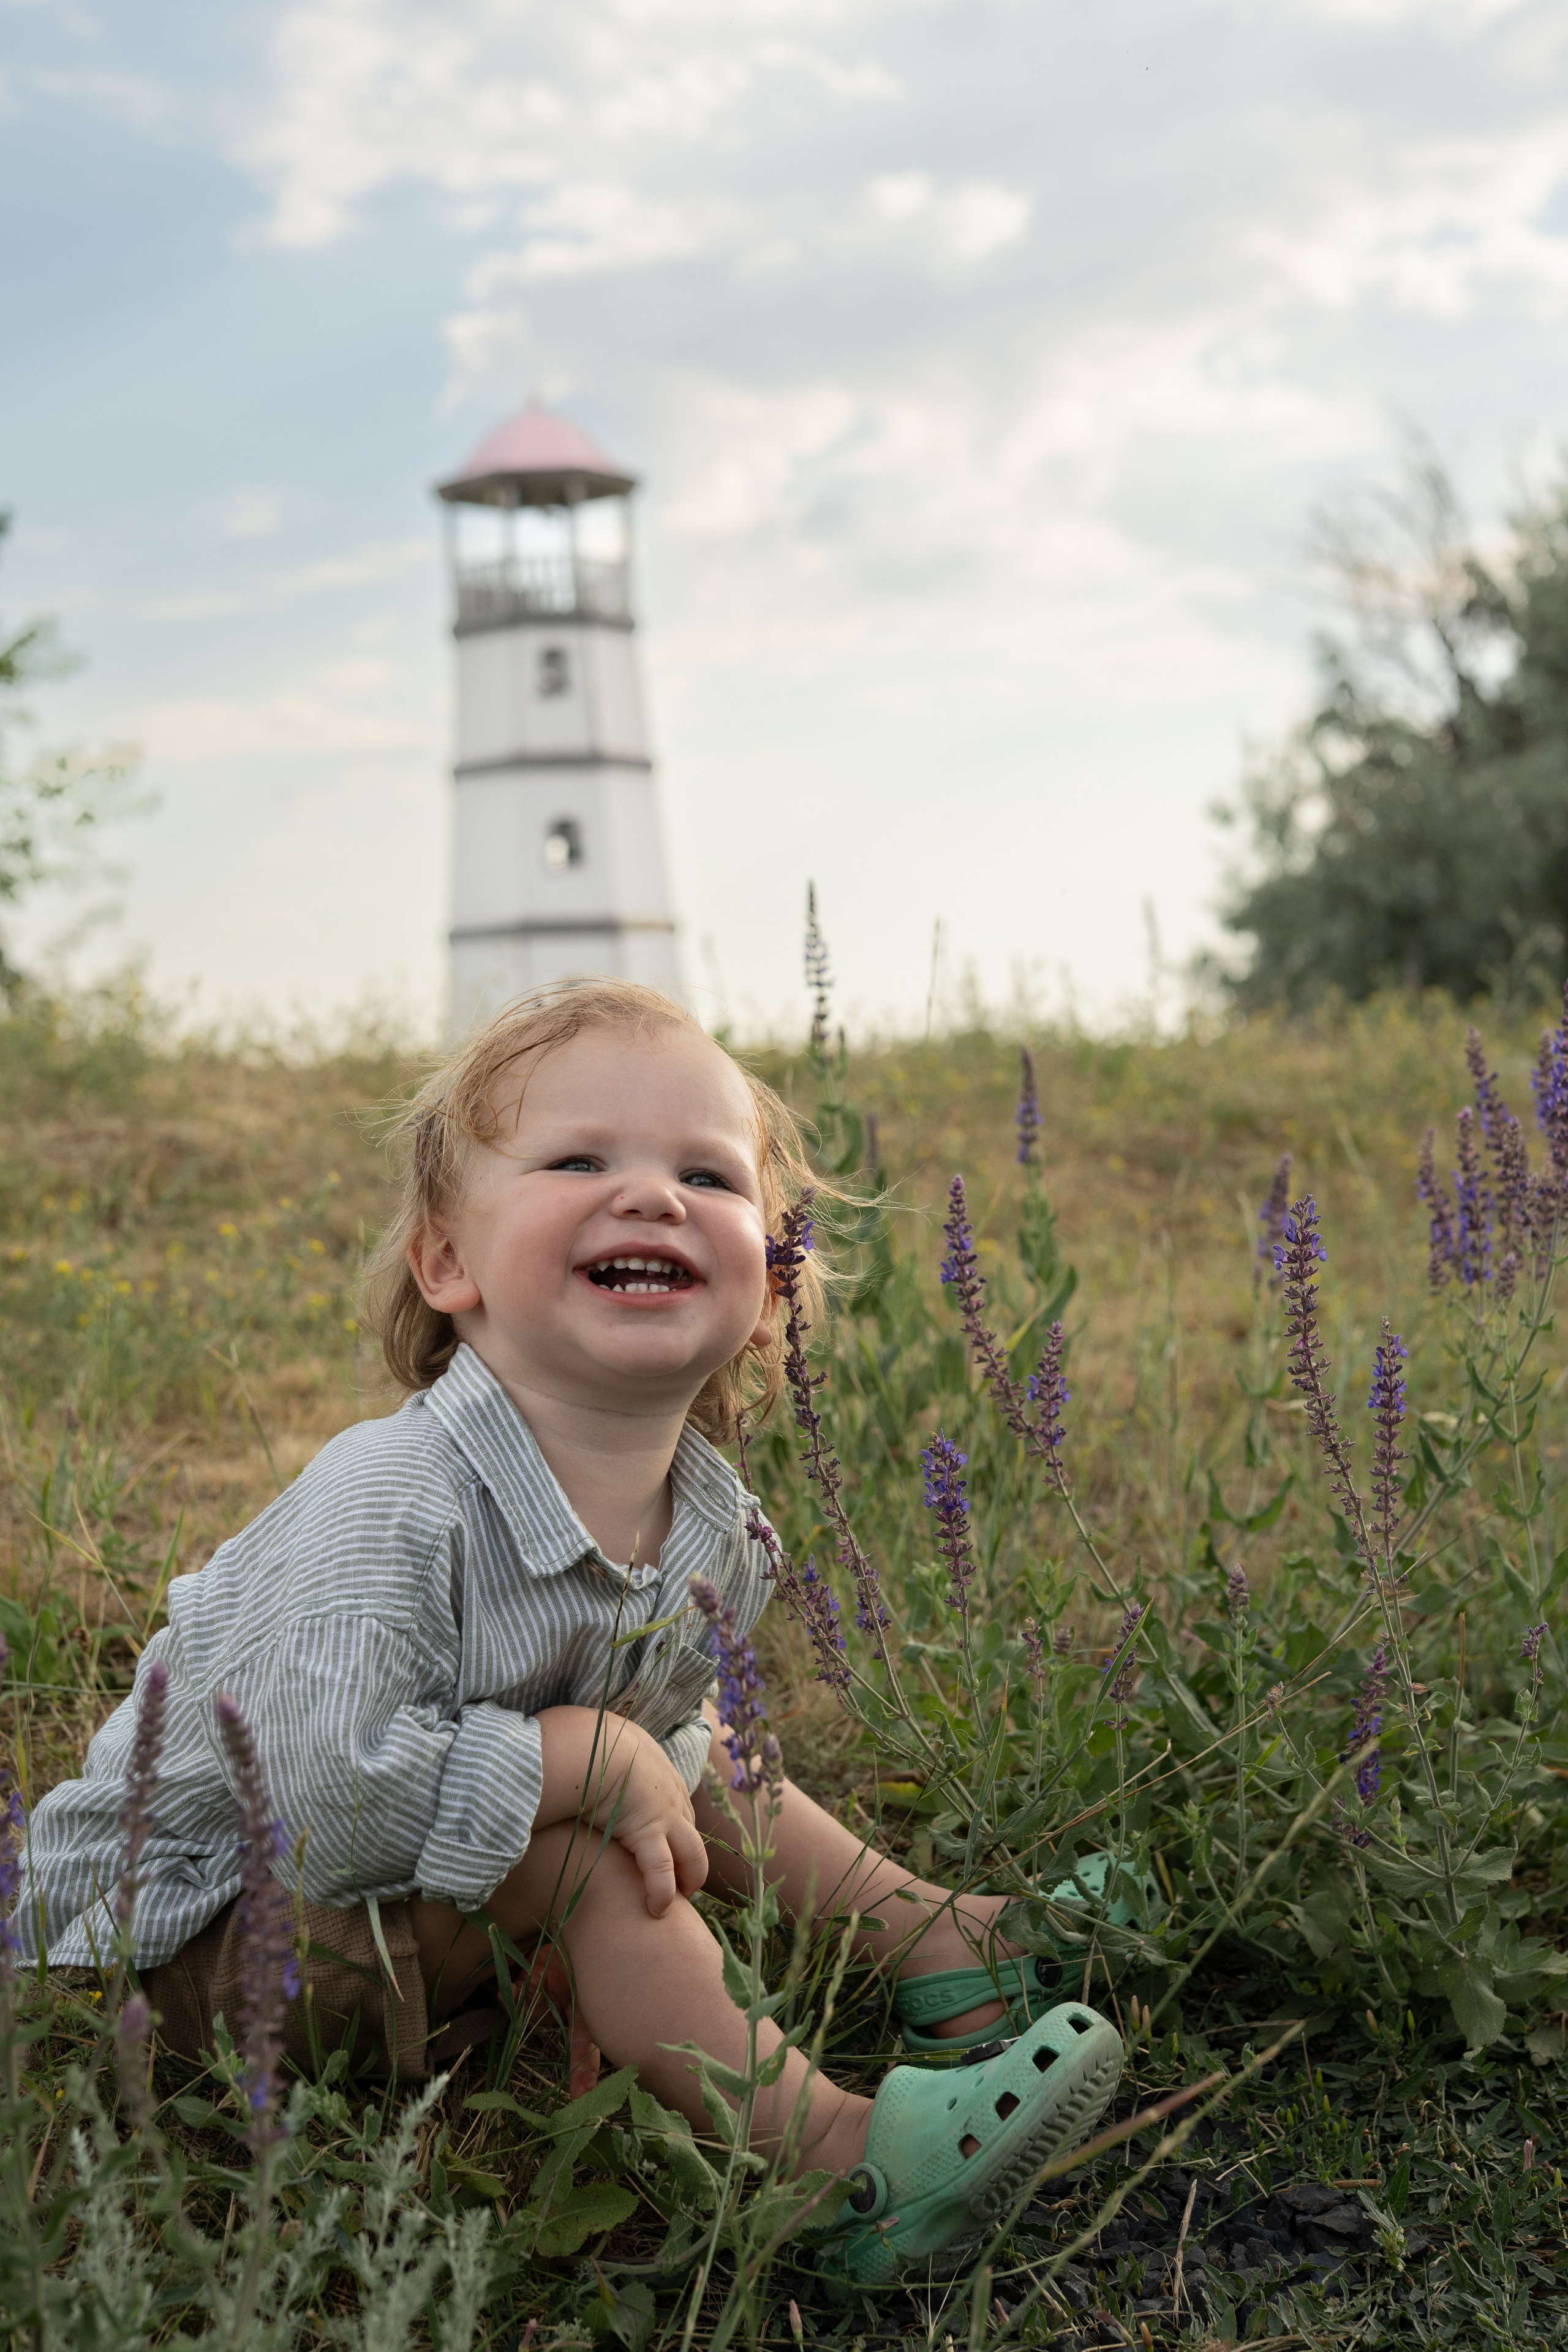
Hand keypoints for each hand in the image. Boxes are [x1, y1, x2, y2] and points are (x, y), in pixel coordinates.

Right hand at [537, 1707, 707, 1918]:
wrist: (585, 1741)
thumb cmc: (580, 1739)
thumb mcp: (597, 1741)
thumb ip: (594, 1755)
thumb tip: (573, 1755)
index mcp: (656, 1769)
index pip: (675, 1804)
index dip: (673, 1829)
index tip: (666, 1847)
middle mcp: (667, 1790)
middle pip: (690, 1828)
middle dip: (688, 1855)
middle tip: (680, 1879)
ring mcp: (663, 1811)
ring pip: (692, 1852)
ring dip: (690, 1876)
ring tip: (678, 1899)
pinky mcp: (649, 1830)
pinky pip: (662, 1870)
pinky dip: (662, 1891)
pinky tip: (656, 1908)